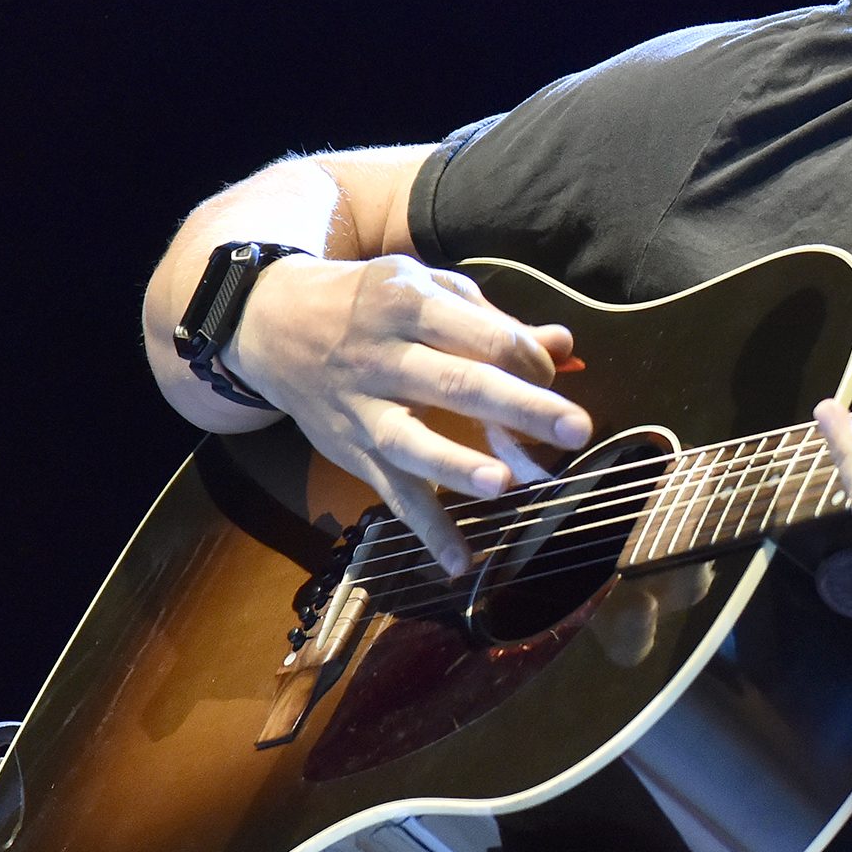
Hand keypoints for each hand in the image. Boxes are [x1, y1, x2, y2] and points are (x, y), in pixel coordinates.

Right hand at [224, 255, 591, 575]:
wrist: (274, 324)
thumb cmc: (371, 303)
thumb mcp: (428, 290)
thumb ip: (494, 322)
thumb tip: (563, 347)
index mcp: (410, 304)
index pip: (483, 335)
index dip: (528, 359)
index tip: (556, 375)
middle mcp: (383, 356)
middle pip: (456, 382)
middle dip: (518, 406)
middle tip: (577, 428)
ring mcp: (363, 408)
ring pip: (411, 441)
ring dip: (457, 465)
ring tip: (505, 484)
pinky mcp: (352, 451)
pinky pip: (391, 493)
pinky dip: (425, 529)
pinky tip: (458, 562)